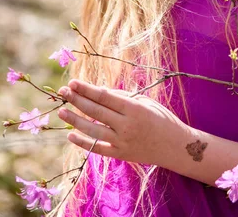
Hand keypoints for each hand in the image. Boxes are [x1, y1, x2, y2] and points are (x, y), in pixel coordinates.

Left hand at [57, 79, 189, 167]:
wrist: (175, 146)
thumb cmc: (162, 118)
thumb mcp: (146, 102)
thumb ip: (123, 98)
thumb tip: (100, 93)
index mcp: (134, 108)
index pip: (104, 97)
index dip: (87, 89)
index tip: (73, 82)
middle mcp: (126, 125)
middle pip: (95, 111)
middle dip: (77, 100)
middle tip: (63, 92)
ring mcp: (122, 142)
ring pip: (93, 130)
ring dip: (75, 120)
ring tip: (61, 111)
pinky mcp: (120, 154)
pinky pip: (97, 148)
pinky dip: (83, 142)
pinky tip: (70, 135)